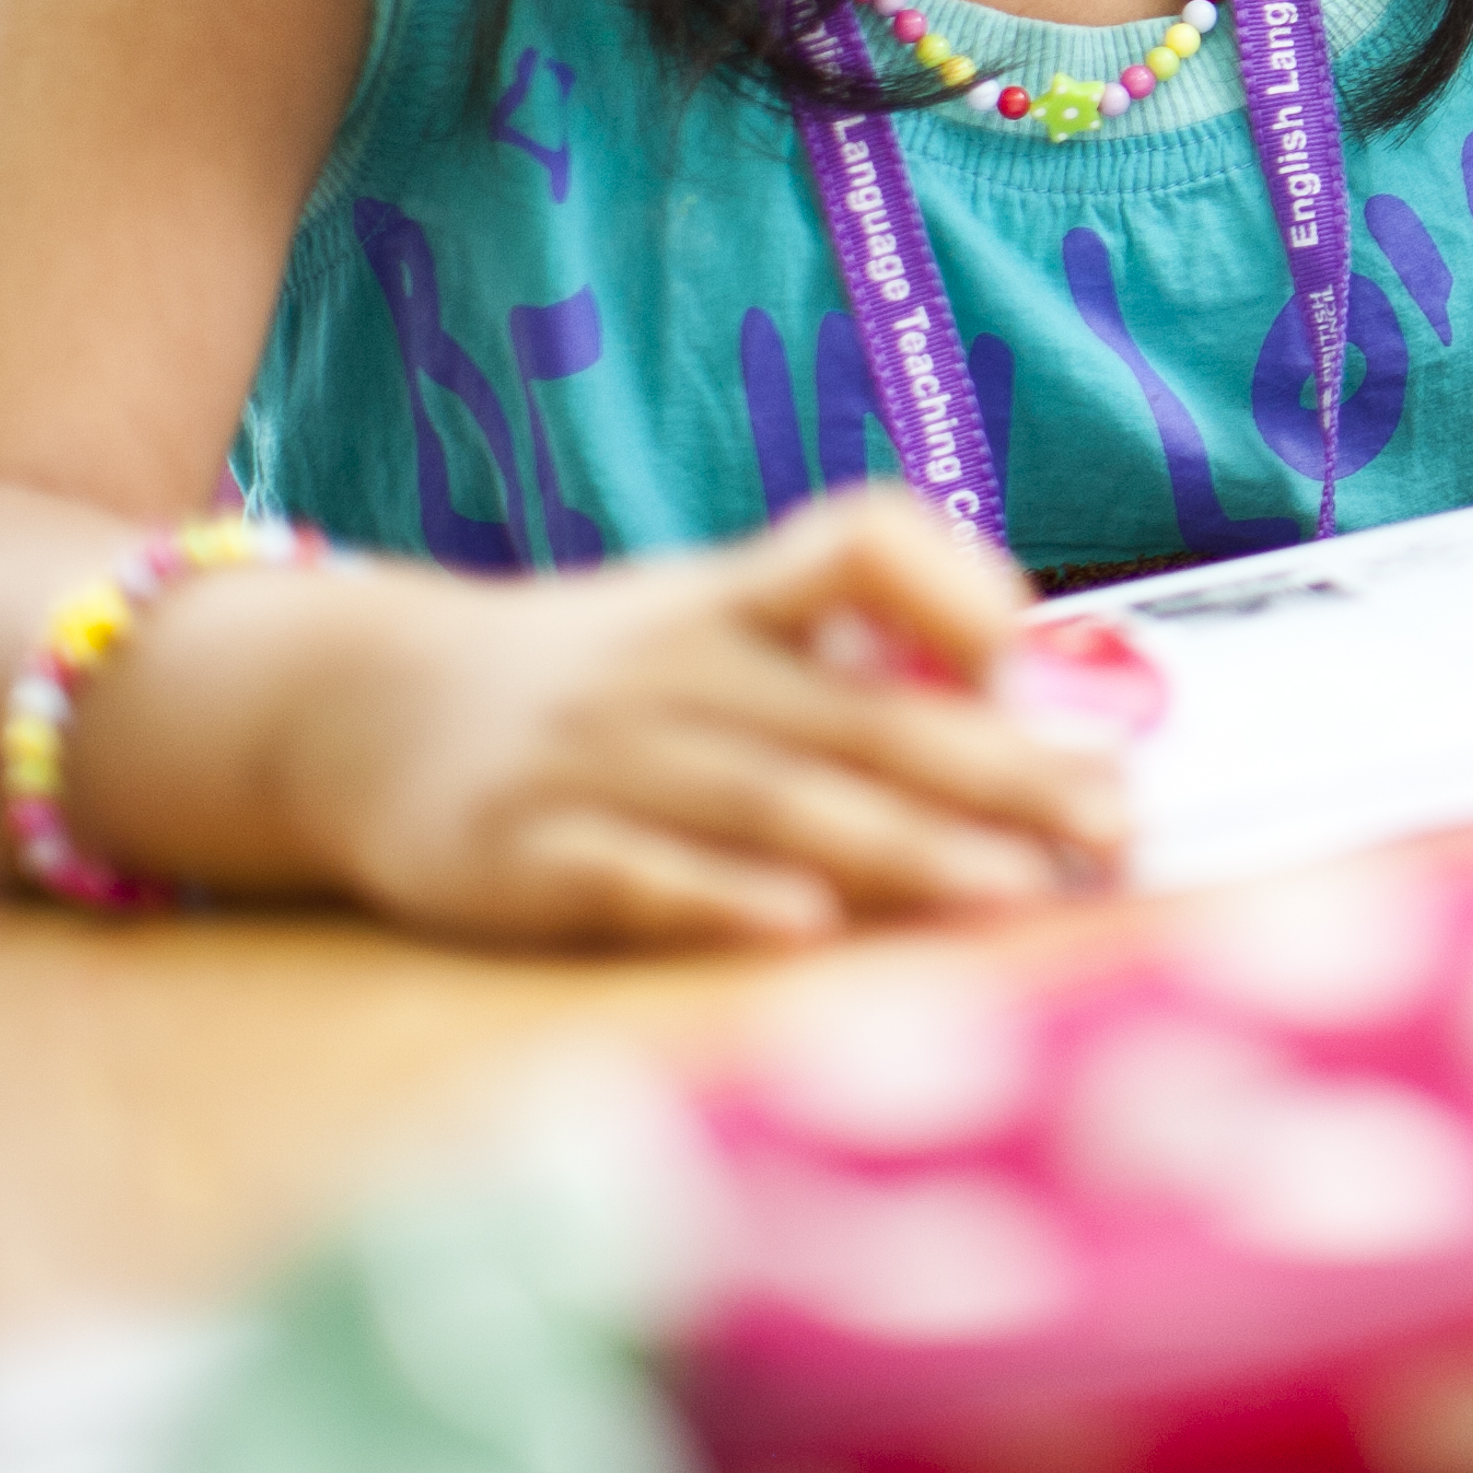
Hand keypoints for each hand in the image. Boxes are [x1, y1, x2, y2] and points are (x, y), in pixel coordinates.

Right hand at [254, 488, 1127, 950]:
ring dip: (901, 852)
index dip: (950, 589)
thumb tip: (1033, 697)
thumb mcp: (714, 624)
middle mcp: (676, 668)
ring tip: (1012, 889)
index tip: (1035, 662)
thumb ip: (858, 648)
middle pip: (861, 716)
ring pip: (772, 806)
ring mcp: (597, 763)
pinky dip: (719, 901)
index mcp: (732, 600)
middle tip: (1115, 826)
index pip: (856, 543)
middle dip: (1002, 774)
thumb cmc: (598, 680)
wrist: (356, 711)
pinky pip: (633, 879)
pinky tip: (803, 929)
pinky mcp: (522, 859)